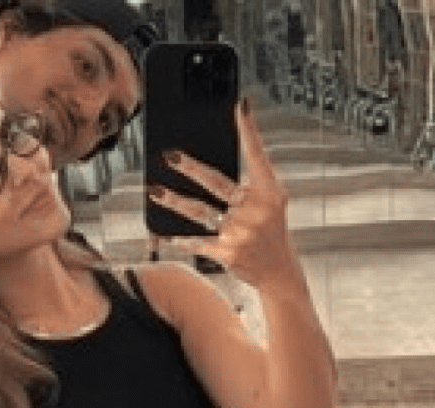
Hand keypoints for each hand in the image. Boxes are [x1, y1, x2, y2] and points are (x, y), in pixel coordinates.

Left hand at [147, 99, 299, 290]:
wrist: (279, 272)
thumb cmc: (270, 232)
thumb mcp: (271, 204)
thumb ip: (250, 183)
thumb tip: (213, 160)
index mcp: (270, 192)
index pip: (257, 156)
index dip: (248, 131)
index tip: (239, 107)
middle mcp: (256, 210)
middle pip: (217, 182)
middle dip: (191, 168)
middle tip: (170, 155)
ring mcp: (241, 232)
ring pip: (200, 211)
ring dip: (174, 201)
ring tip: (155, 191)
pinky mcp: (227, 252)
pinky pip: (197, 241)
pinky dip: (179, 238)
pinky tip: (163, 233)